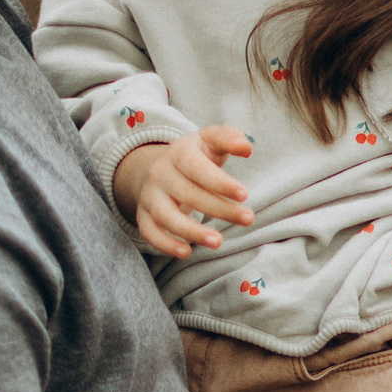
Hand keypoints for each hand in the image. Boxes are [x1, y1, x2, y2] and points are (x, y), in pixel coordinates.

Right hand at [114, 122, 253, 255]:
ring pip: (166, 215)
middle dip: (219, 208)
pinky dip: (165, 244)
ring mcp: (150, 196)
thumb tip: (247, 147)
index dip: (219, 182)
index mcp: (178, 153)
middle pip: (187, 193)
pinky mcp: (143, 216)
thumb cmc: (196, 157)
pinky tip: (186, 253)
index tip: (244, 195)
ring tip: (218, 242)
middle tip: (248, 219)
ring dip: (191, 231)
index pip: (196, 167)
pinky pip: (149, 232)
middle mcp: (160, 174)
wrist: (159, 168)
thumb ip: (229, 138)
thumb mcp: (210, 141)